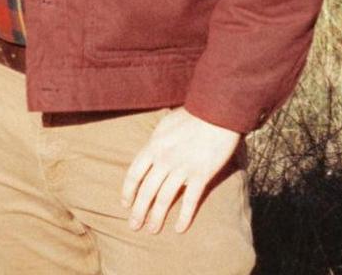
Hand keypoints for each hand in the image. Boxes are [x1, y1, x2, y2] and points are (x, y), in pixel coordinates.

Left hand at [121, 108, 240, 233]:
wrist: (216, 112)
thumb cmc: (191, 116)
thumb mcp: (165, 125)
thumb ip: (155, 141)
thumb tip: (148, 153)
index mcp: (154, 146)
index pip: (135, 173)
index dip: (128, 191)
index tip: (125, 204)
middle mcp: (165, 159)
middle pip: (147, 190)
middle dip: (139, 210)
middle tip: (133, 226)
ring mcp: (183, 168)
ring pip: (165, 198)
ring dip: (157, 217)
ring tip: (151, 230)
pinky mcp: (201, 174)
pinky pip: (190, 200)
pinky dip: (184, 216)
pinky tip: (179, 229)